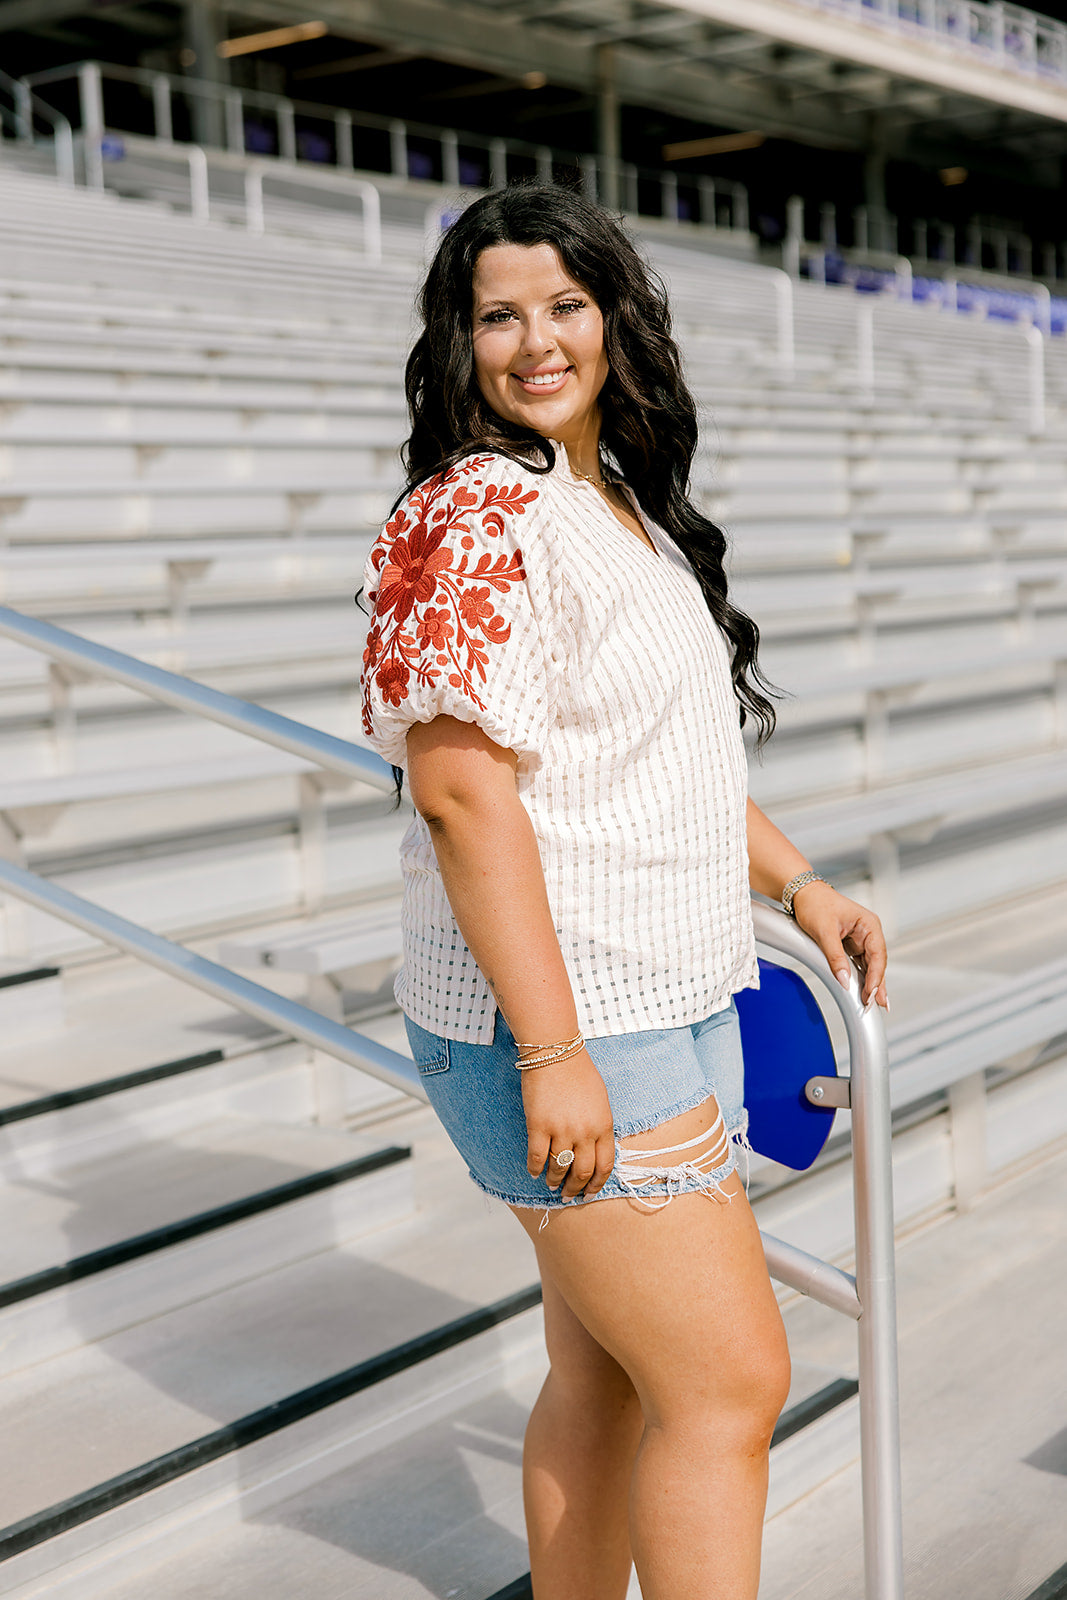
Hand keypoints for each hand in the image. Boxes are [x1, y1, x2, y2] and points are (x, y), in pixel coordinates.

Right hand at [522, 1050, 615, 1199]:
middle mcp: (584, 1132)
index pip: (604, 1166)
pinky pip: (536, 1157)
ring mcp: (561, 1130)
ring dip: (554, 1180)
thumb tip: (593, 1150)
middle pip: (582, 1172)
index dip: (596, 1184)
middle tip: (568, 1195)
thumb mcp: (600, 1101)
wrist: (556, 1052)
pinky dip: (534, 1168)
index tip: (589, 1193)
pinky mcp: (538, 1126)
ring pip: (559, 1168)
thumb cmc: (579, 1073)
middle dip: (575, 1188)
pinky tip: (534, 1171)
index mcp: (603, 1125)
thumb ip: (599, 1126)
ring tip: (551, 1184)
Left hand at [791, 881, 888, 1008]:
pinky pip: (858, 965)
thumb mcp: (824, 931)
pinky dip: (860, 979)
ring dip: (869, 984)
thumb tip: (844, 980)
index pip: (878, 955)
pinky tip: (863, 992)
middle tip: (873, 1005)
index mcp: (869, 924)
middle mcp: (868, 933)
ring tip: (870, 1004)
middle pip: (877, 963)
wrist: (802, 894)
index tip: (871, 993)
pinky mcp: (850, 947)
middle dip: (876, 985)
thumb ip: (835, 957)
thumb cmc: (815, 904)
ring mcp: (860, 940)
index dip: (876, 976)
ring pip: (868, 967)